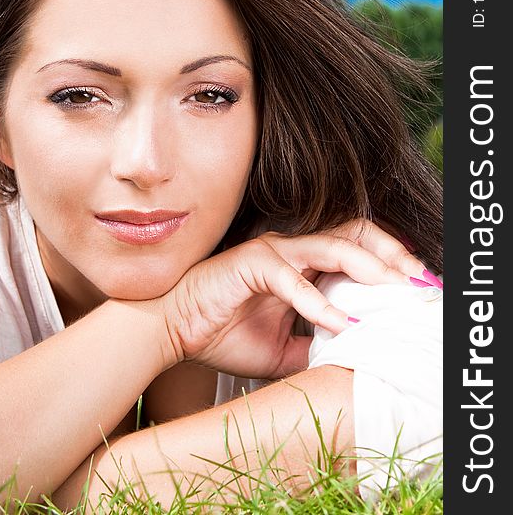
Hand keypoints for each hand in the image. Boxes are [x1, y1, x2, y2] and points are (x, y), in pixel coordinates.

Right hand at [157, 219, 424, 378]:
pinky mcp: (249, 263)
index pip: (358, 250)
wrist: (174, 331)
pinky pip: (290, 278)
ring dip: (367, 268)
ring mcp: (272, 254)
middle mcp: (292, 251)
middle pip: (355, 233)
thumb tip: (353, 360)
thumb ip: (316, 347)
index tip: (419, 290)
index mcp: (303, 266)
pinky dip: (317, 301)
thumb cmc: (221, 334)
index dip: (391, 264)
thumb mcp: (283, 350)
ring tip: (394, 292)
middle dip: (392, 253)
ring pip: (331, 246)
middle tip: (418, 281)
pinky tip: (337, 322)